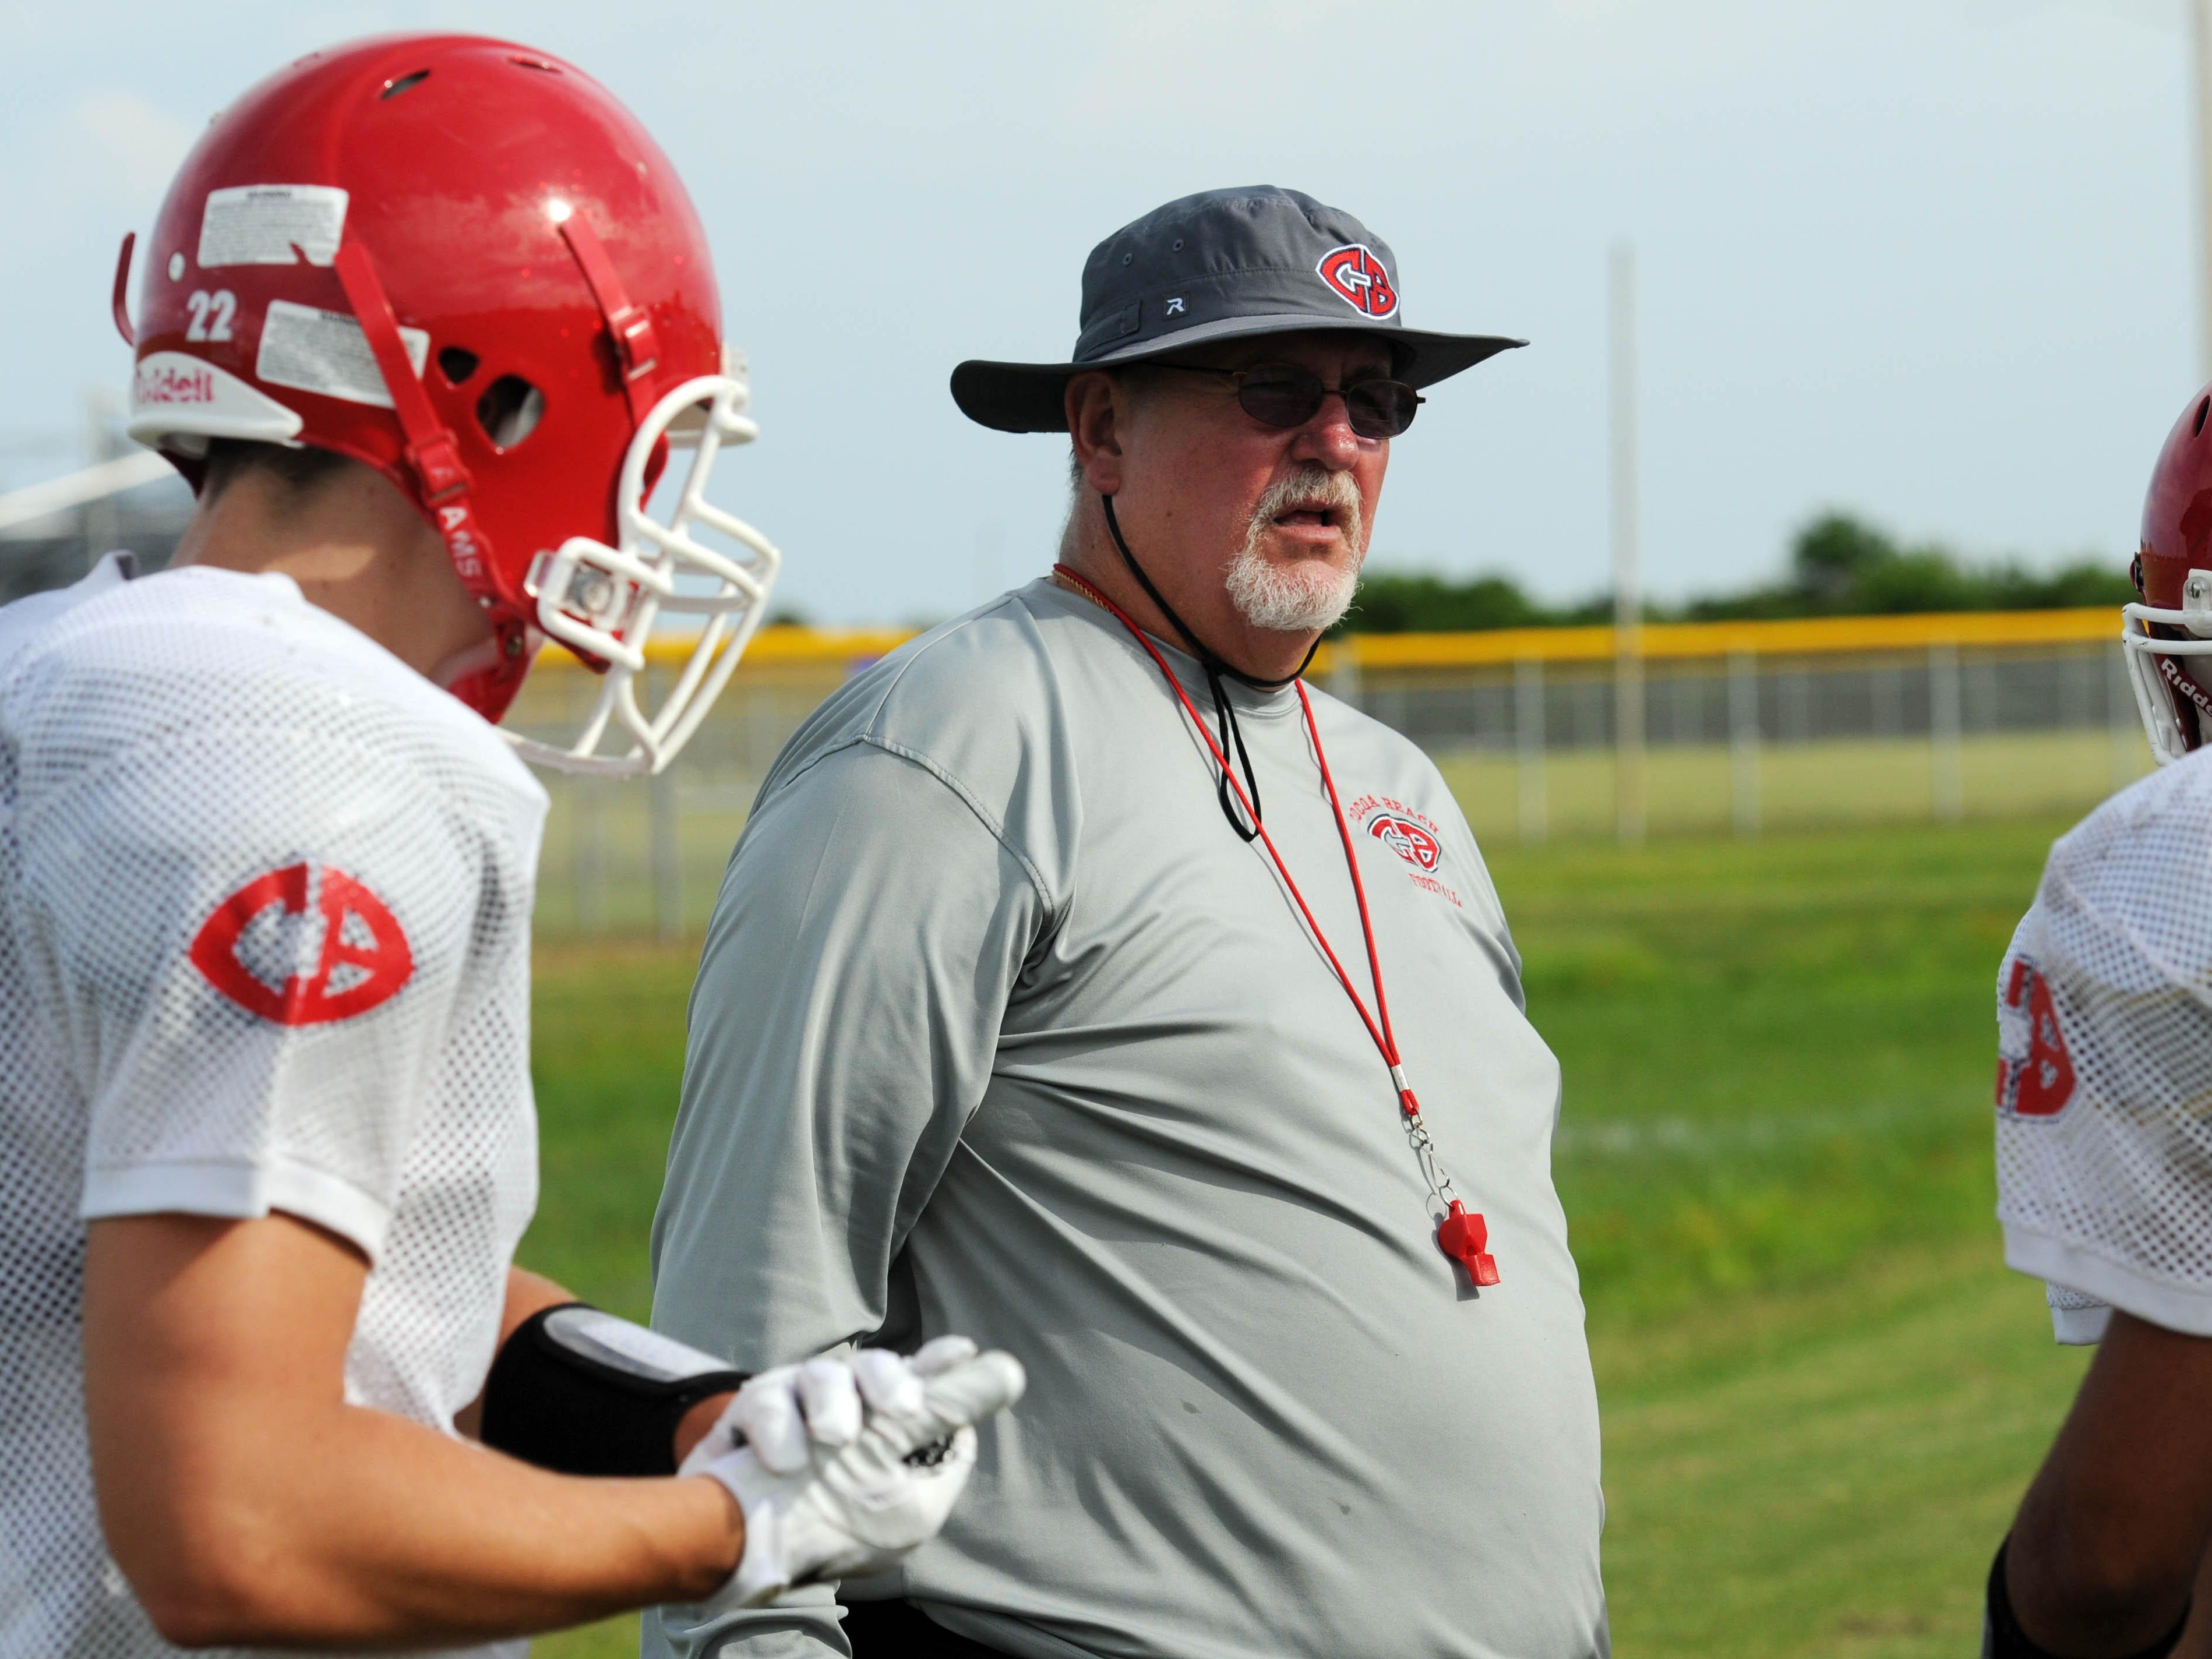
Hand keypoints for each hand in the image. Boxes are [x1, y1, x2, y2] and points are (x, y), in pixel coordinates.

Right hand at [680, 1337, 1025, 1606]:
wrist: (726, 1553)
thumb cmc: (820, 1523)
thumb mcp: (897, 1477)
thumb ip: (946, 1411)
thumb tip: (1011, 1369)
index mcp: (886, 1435)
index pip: (924, 1386)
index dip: (942, 1366)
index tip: (963, 1351)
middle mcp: (843, 1417)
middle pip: (873, 1369)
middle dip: (887, 1381)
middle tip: (900, 1409)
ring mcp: (795, 1413)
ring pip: (823, 1374)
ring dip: (832, 1406)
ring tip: (834, 1440)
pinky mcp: (752, 1417)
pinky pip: (768, 1399)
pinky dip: (779, 1430)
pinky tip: (785, 1460)